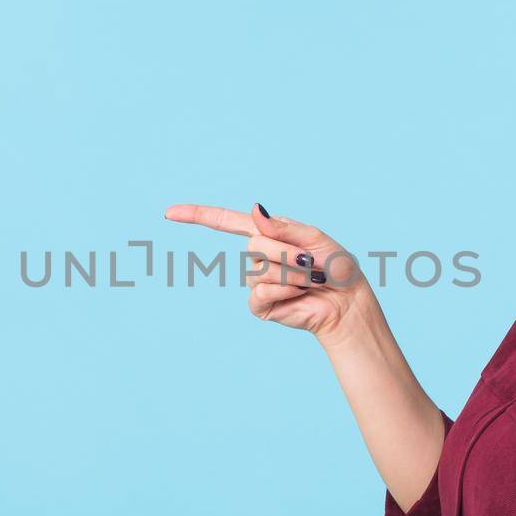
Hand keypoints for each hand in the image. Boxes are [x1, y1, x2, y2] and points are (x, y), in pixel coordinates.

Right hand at [163, 202, 371, 341]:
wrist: (347, 302)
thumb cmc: (336, 267)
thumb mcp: (313, 238)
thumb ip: (283, 227)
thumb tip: (253, 210)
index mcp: (268, 234)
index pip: (226, 222)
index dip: (197, 216)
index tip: (169, 213)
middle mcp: (258, 256)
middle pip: (255, 245)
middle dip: (286, 252)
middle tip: (310, 262)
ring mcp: (257, 281)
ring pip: (261, 269)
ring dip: (292, 273)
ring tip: (311, 279)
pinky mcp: (261, 305)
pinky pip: (262, 292)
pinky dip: (284, 290)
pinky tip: (300, 294)